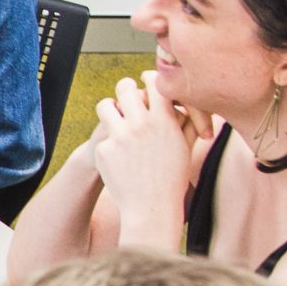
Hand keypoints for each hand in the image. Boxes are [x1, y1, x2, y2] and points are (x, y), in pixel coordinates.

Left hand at [87, 72, 195, 219]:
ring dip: (110, 107)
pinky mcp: (103, 149)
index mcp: (164, 121)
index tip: (147, 79)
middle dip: (126, 88)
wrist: (151, 207)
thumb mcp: (184, 148)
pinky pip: (102, 134)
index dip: (150, 78)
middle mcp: (141, 124)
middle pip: (125, 88)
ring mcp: (119, 136)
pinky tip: (116, 152)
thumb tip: (183, 103)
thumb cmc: (172, 178)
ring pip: (105, 105)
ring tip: (114, 112)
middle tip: (126, 92)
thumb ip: (184, 122)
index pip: (155, 83)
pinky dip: (109, 139)